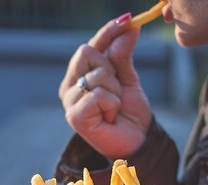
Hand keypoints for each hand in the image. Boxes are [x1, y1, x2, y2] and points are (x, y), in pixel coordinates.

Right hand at [59, 15, 152, 159]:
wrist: (138, 142)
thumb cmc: (130, 114)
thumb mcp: (128, 79)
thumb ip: (123, 55)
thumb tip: (129, 26)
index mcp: (79, 76)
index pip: (90, 45)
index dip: (107, 32)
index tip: (128, 19)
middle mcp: (69, 87)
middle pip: (86, 52)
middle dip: (111, 68)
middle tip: (118, 91)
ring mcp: (69, 102)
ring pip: (96, 74)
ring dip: (115, 91)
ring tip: (114, 109)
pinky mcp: (74, 117)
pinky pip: (98, 94)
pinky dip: (112, 104)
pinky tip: (110, 118)